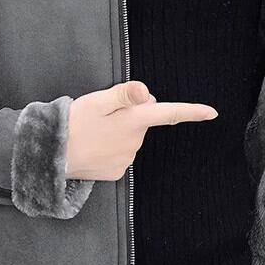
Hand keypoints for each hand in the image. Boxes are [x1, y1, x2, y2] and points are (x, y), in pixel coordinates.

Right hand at [64, 81, 217, 180]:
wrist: (52, 154)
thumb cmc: (74, 122)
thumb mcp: (97, 101)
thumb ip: (125, 95)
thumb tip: (147, 93)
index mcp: (134, 120)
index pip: (168, 113)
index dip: (192, 112)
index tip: (212, 112)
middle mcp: (135, 142)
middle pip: (143, 121)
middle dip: (132, 115)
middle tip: (105, 113)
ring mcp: (126, 159)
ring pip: (130, 138)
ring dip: (118, 132)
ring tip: (94, 130)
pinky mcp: (115, 171)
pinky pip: (119, 154)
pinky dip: (109, 148)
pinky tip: (93, 146)